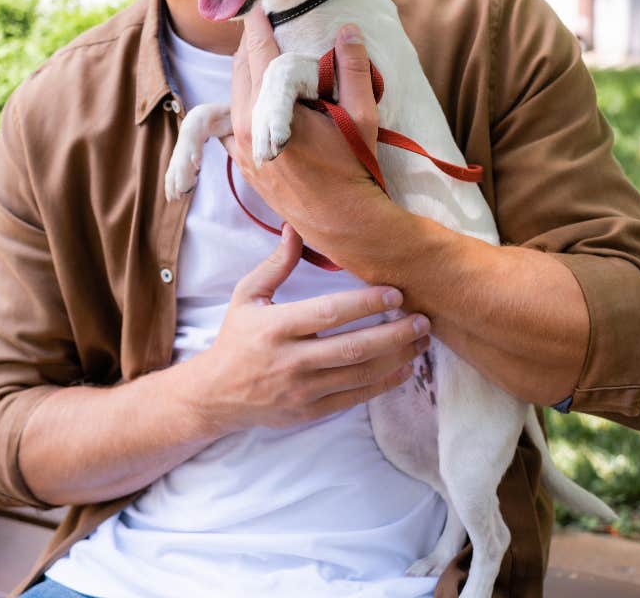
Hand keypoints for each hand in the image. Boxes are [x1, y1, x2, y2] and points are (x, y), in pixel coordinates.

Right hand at [193, 225, 430, 435]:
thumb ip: (277, 264)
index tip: (395, 293)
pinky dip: (384, 383)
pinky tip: (404, 368)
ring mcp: (302, 390)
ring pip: (360, 374)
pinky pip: (355, 398)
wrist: (216, 394)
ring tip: (421, 340)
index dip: (365, 303)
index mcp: (276, 327)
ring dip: (397, 357)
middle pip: (353, 347)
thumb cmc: (236, 338)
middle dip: (394, 333)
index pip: (329, 313)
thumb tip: (295, 227)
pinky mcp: (310, 411)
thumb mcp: (247, 296)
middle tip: (422, 319)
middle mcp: (291, 360)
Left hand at [221, 8, 398, 276]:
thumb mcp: (363, 116)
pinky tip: (248, 96)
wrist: (342, 223)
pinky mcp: (240, 165)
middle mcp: (245, 130)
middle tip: (261, 26)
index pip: (259, 56)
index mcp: (271, 113)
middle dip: (250, 46)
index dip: (258, 28)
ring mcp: (238, 150)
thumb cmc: (355, 169)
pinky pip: (222, 127)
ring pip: (227, 97)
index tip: (257, 8)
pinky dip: (228, 109)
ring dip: (241, 74)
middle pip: (240, 71)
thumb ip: (354, 69)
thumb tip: (348, 31)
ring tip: (254, 55)